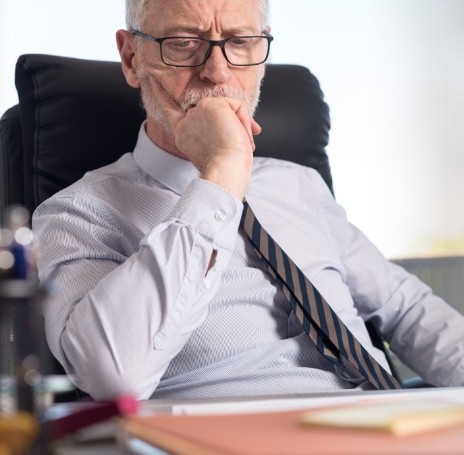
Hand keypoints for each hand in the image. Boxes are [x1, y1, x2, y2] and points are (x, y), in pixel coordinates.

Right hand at [150, 78, 260, 198]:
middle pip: (214, 111)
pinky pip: (237, 107)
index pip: (170, 110)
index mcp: (183, 135)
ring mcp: (197, 112)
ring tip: (240, 143)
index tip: (152, 81)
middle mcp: (186, 123)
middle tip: (243, 144)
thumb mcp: (216, 149)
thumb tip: (251, 128)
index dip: (160, 94)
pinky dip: (244, 122)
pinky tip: (240, 135)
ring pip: (228, 109)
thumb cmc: (225, 167)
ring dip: (240, 127)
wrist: (224, 169)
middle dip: (234, 125)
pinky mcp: (210, 105)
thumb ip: (220, 131)